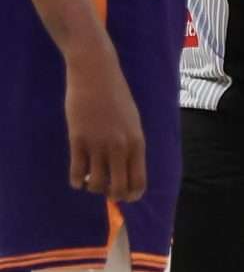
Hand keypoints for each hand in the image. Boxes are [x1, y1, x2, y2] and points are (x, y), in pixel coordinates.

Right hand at [63, 44, 145, 201]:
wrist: (96, 75)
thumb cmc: (116, 97)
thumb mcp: (132, 122)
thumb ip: (130, 144)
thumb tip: (125, 169)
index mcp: (137, 143)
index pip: (139, 181)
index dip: (132, 194)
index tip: (125, 197)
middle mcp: (120, 147)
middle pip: (119, 188)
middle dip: (112, 195)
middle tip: (105, 190)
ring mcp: (98, 144)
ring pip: (96, 184)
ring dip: (92, 187)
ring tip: (90, 180)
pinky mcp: (78, 139)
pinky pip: (76, 171)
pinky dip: (76, 181)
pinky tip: (76, 178)